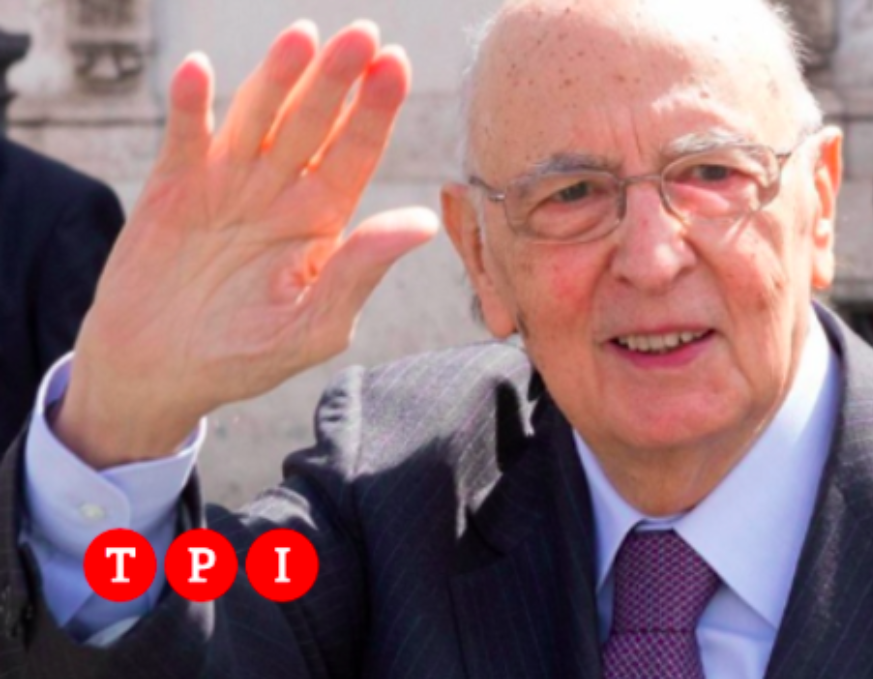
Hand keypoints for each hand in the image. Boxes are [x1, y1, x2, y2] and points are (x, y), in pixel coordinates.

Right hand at [57, 21, 438, 468]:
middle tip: (363, 34)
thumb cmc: (247, 357)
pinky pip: (185, 136)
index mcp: (322, 218)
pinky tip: (200, 72)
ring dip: (277, 77)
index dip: (376, 110)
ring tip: (302, 37)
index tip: (396, 66)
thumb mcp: (315, 325)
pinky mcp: (172, 186)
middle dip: (338, 78)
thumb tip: (423, 224)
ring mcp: (227, 182)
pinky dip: (191, 104)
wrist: (159, 373)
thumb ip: (362, 269)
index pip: (357, 152)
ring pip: (257, 116)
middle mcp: (280, 189)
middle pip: (314, 122)